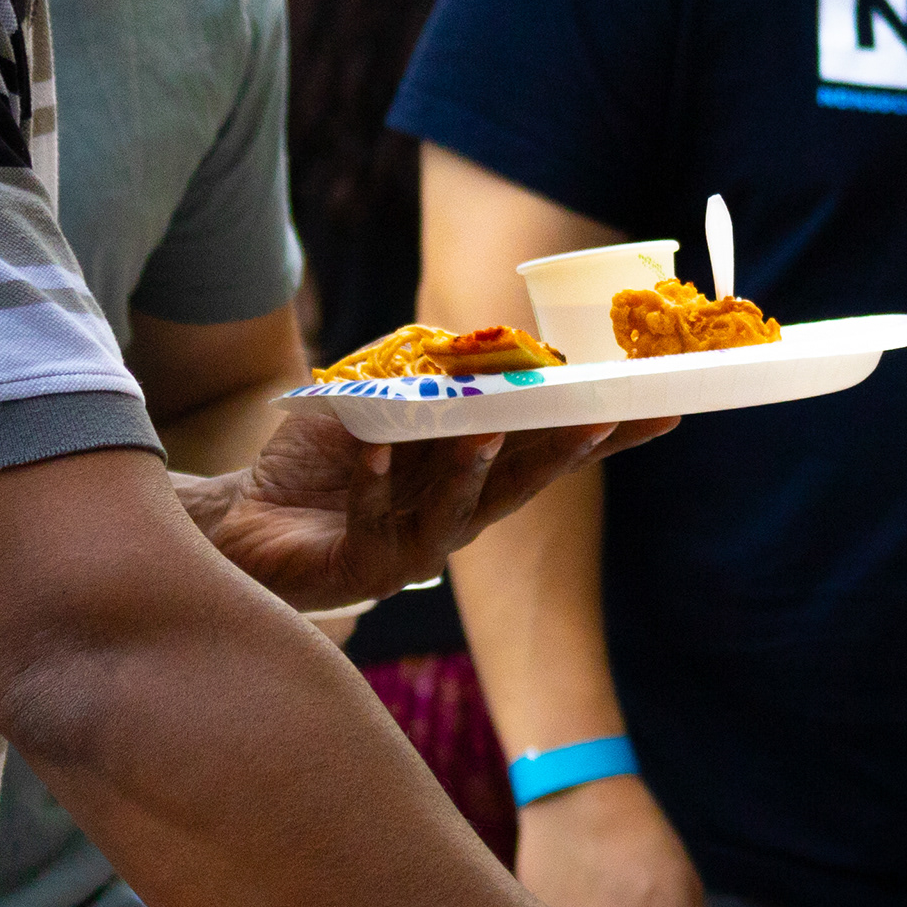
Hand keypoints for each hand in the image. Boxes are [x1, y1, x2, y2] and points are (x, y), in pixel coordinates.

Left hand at [178, 408, 673, 614]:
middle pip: (525, 480)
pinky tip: (372, 455)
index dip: (605, 431)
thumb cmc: (319, 461)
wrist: (244, 524)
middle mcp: (459, 512)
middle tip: (604, 420)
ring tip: (487, 434)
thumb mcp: (376, 399)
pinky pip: (375, 517)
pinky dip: (375, 482)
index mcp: (473, 471)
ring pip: (460, 507)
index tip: (661, 405)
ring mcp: (418, 544)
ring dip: (476, 469)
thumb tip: (477, 342)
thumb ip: (424, 375)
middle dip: (566, 451)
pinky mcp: (368, 564)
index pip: (548, 446)